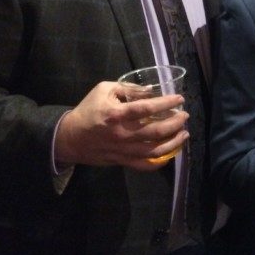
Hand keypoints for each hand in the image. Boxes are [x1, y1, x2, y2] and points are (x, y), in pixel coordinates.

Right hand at [54, 81, 188, 170]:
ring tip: (184, 133)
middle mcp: (122, 134)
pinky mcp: (122, 161)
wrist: (69, 137)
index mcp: (117, 114)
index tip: (180, 99)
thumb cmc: (88, 110)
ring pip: (154, 150)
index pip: (147, 108)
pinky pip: (144, 166)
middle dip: (175, 123)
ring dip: (173, 142)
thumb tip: (151, 90)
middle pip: (156, 131)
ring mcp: (123, 150)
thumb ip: (128, 88)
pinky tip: (171, 152)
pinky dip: (160, 161)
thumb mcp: (104, 90)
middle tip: (185, 115)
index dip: (166, 103)